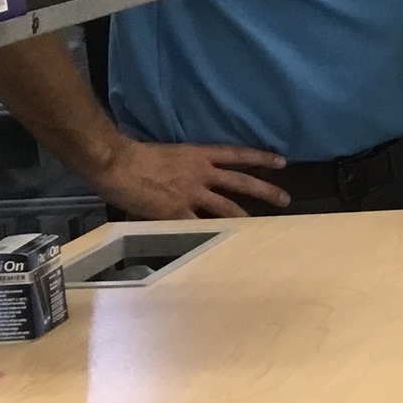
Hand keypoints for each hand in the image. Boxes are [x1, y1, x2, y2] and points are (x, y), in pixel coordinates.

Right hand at [90, 138, 289, 219]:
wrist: (117, 162)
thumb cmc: (136, 156)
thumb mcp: (169, 156)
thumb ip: (184, 170)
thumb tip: (188, 183)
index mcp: (199, 155)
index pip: (237, 155)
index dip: (260, 158)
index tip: (281, 161)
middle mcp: (201, 174)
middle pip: (241, 182)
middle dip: (266, 191)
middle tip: (286, 200)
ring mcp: (191, 194)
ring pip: (227, 207)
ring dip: (246, 217)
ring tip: (264, 228)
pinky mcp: (176, 213)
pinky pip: (198, 227)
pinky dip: (209, 237)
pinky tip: (223, 247)